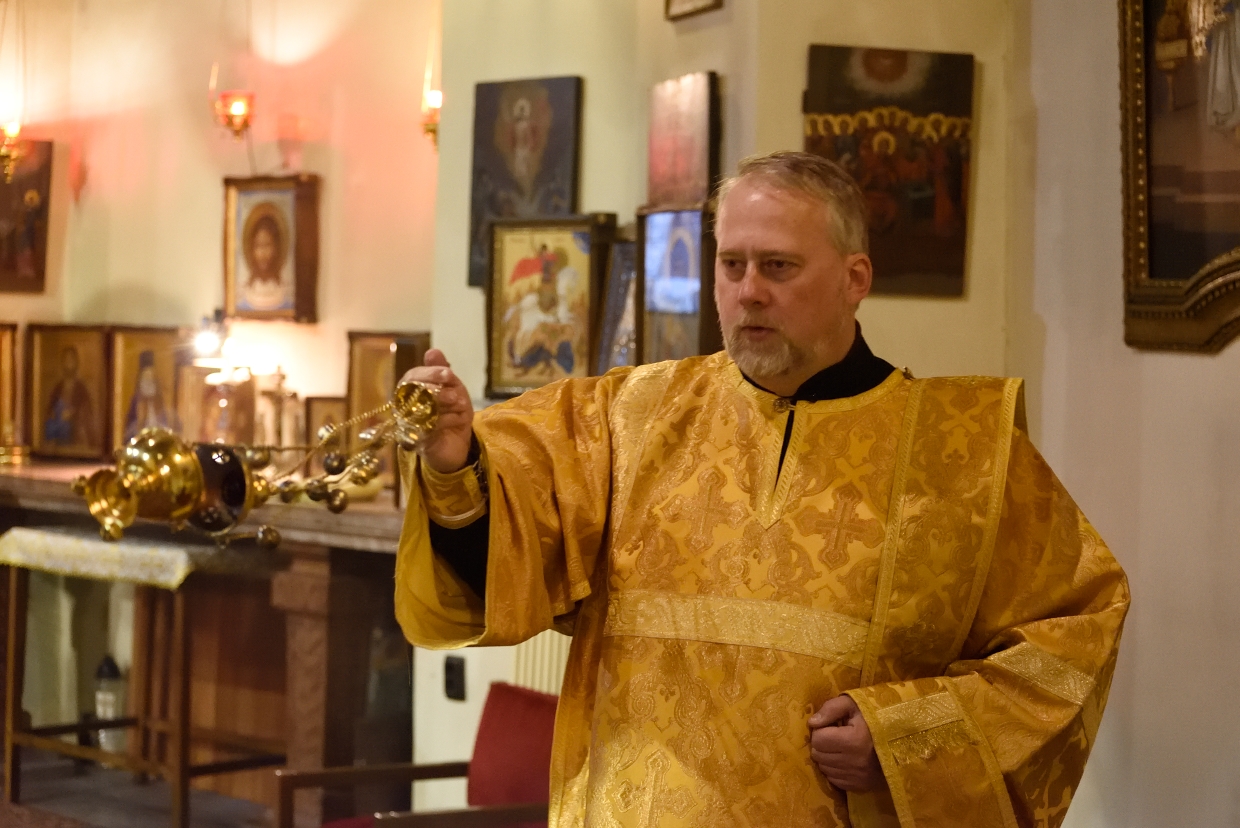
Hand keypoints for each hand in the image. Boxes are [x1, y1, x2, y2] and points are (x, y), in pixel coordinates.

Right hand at [399, 349, 474, 473]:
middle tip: (455, 394)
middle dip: (436, 390)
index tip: (448, 374)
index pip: (412, 376)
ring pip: (420, 408)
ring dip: (445, 406)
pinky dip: (447, 421)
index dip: (430, 373)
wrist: (458, 444)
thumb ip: (442, 370)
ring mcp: (408, 423)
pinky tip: (459, 420)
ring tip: (461, 406)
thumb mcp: (453, 388)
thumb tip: (432, 350)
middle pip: (411, 392)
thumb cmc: (452, 412)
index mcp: (411, 390)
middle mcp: (404, 405)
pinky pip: (427, 427)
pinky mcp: (416, 440)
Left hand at [808, 695, 886, 791]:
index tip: (832, 726)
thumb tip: (812, 723)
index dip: (821, 730)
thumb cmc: (876, 718)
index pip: (818, 738)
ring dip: (827, 757)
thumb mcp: (854, 704)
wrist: (902, 740)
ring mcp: (858, 777)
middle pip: (818, 755)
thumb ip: (831, 709)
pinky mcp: (861, 786)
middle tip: (834, 736)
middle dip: (821, 744)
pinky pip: (834, 780)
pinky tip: (845, 759)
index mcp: (853, 740)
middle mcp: (854, 762)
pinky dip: (835, 769)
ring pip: (824, 768)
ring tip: (840, 747)